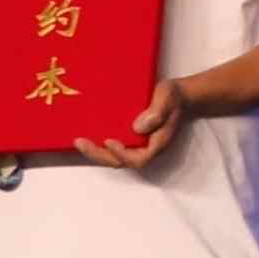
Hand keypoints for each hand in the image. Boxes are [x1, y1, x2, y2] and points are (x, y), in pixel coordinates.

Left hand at [71, 69, 200, 174]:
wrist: (179, 96)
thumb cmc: (174, 96)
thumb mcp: (167, 98)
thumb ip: (157, 112)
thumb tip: (138, 127)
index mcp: (157, 142)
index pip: (138, 159)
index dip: (121, 154)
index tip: (108, 141)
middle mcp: (146, 148)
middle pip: (121, 162)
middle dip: (99, 155)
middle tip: (80, 143)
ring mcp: (138, 145)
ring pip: (115, 157)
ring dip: (96, 153)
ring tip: (79, 142)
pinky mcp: (131, 139)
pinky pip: (114, 147)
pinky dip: (100, 146)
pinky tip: (87, 136)